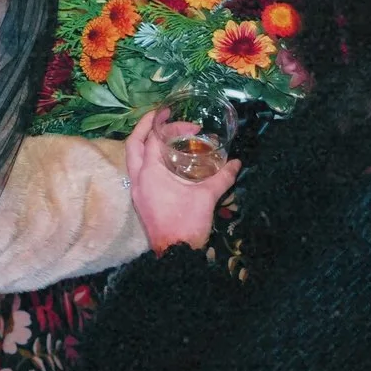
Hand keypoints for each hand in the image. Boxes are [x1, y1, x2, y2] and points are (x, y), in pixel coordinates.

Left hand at [125, 108, 238, 253]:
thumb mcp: (207, 197)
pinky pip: (138, 172)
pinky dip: (148, 160)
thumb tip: (237, 163)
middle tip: (161, 116)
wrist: (176, 255)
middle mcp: (138, 179)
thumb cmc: (188, 224)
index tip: (185, 122)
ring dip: (144, 143)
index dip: (168, 127)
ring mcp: (137, 190)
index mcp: (150, 173)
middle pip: (133, 144)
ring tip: (163, 135)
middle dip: (144, 126)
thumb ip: (222, 177)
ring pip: (133, 159)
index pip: (153, 140)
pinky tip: (166, 160)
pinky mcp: (141, 200)